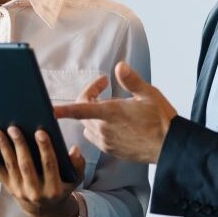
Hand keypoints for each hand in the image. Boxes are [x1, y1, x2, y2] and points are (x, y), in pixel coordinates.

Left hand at [0, 126, 86, 216]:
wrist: (46, 211)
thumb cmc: (62, 188)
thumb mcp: (76, 180)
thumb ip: (78, 164)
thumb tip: (74, 149)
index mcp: (54, 188)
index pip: (49, 165)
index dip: (45, 148)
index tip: (40, 132)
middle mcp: (35, 191)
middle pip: (26, 165)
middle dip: (20, 145)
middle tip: (14, 128)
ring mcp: (20, 190)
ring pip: (11, 166)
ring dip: (4, 147)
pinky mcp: (9, 188)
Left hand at [53, 62, 176, 163]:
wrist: (169, 146)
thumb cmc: (161, 119)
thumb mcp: (149, 94)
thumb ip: (131, 80)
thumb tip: (119, 66)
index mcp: (111, 113)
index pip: (79, 109)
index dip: (61, 109)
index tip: (48, 108)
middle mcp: (104, 129)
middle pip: (82, 113)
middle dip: (89, 97)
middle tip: (105, 85)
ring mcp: (106, 142)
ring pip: (87, 125)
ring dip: (92, 114)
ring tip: (110, 105)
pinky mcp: (110, 150)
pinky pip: (95, 137)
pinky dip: (98, 127)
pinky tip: (114, 122)